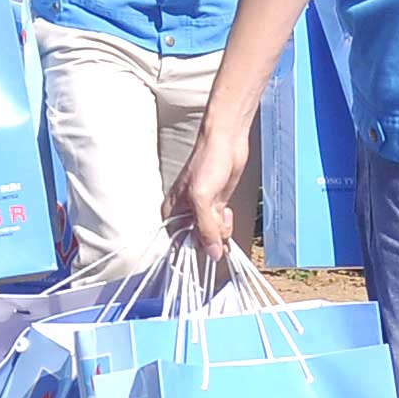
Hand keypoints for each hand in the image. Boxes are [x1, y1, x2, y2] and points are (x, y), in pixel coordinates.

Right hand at [167, 117, 255, 257]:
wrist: (227, 143)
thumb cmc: (208, 163)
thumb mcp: (202, 199)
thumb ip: (206, 228)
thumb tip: (213, 254)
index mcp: (171, 213)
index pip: (178, 244)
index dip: (193, 247)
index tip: (206, 243)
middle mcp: (184, 215)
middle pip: (197, 243)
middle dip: (211, 235)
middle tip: (215, 218)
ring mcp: (201, 212)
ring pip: (212, 236)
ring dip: (221, 228)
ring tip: (222, 210)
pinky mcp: (215, 207)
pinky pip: (221, 227)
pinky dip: (226, 222)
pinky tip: (226, 209)